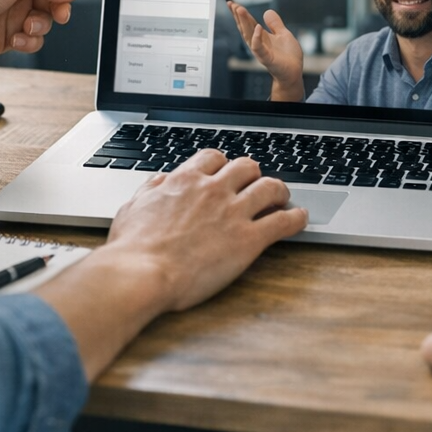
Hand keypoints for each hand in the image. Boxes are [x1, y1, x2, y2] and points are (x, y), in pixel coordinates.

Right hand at [105, 149, 308, 310]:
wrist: (141, 274)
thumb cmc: (132, 248)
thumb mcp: (132, 207)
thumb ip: (150, 190)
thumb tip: (159, 181)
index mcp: (185, 180)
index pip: (213, 157)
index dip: (223, 165)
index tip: (225, 173)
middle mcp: (213, 190)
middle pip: (246, 166)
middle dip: (253, 174)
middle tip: (255, 185)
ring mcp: (233, 213)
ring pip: (270, 187)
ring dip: (280, 190)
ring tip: (283, 197)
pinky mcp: (248, 240)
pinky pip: (283, 221)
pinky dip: (296, 218)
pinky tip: (300, 219)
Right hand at [225, 0, 305, 98]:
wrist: (294, 72)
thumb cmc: (288, 56)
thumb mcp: (283, 34)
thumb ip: (275, 24)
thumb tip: (267, 11)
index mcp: (261, 37)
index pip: (248, 23)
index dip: (240, 13)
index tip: (232, 2)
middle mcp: (258, 43)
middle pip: (245, 27)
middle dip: (238, 15)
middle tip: (231, 3)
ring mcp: (261, 51)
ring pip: (248, 35)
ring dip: (243, 22)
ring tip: (239, 9)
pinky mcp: (267, 58)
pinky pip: (259, 48)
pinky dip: (257, 38)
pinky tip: (257, 27)